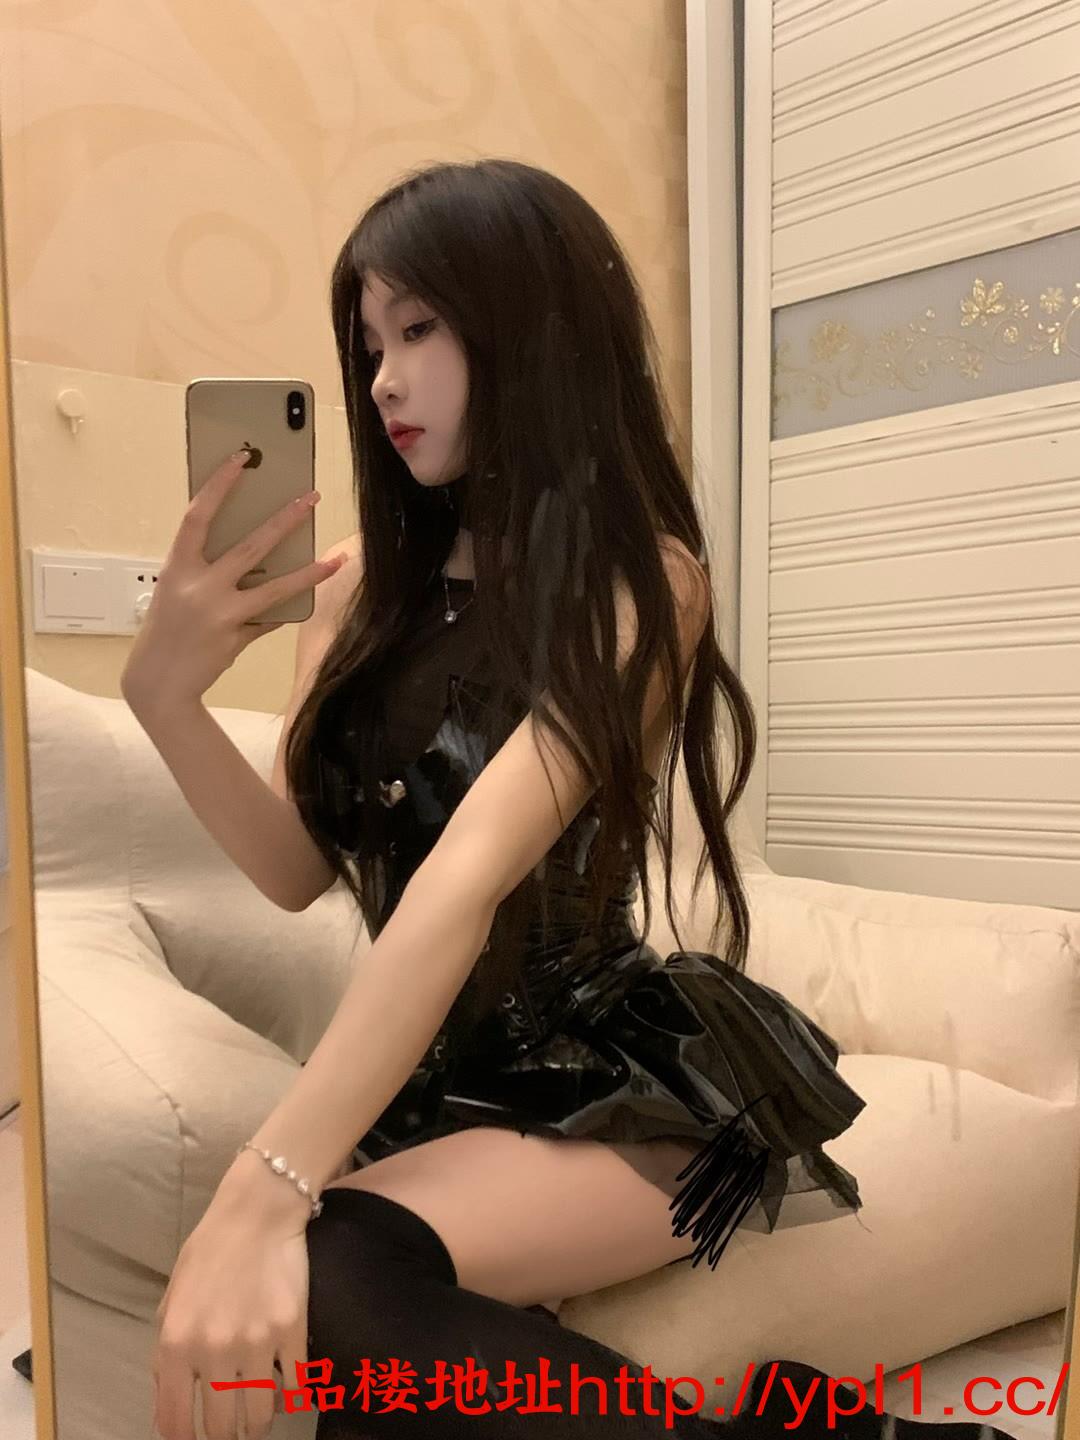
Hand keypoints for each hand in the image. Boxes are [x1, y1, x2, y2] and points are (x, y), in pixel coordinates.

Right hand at [121, 449, 345, 713]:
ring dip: (309, 573)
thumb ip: (205, 570)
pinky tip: (307, 599)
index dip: (219, 485)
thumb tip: (252, 551)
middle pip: (251, 547)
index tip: (241, 459)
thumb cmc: (166, 630)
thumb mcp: (176, 591)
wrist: (156, 683)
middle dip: (285, 520)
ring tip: (336, 560)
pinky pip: (270, 619)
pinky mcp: (236, 638)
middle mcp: (199, 587)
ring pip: (275, 589)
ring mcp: (220, 615)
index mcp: (178, 567)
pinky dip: (286, 609)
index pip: (199, 516)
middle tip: (311, 498)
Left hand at [152, 1188, 311, 1439]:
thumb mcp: (171, 1303)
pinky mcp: (293, 1331)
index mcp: (177, 1345)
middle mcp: (214, 1351)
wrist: (258, 1213)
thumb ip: (165, 1358)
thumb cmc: (209, 1254)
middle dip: (224, 1435)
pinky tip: (288, 1390)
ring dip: (258, 1423)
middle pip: (221, 1428)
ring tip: (259, 1414)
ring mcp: (257, 1343)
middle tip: (229, 1428)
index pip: (175, 1422)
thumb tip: (168, 1410)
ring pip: (261, 1416)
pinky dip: (294, 1397)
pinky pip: (298, 1386)